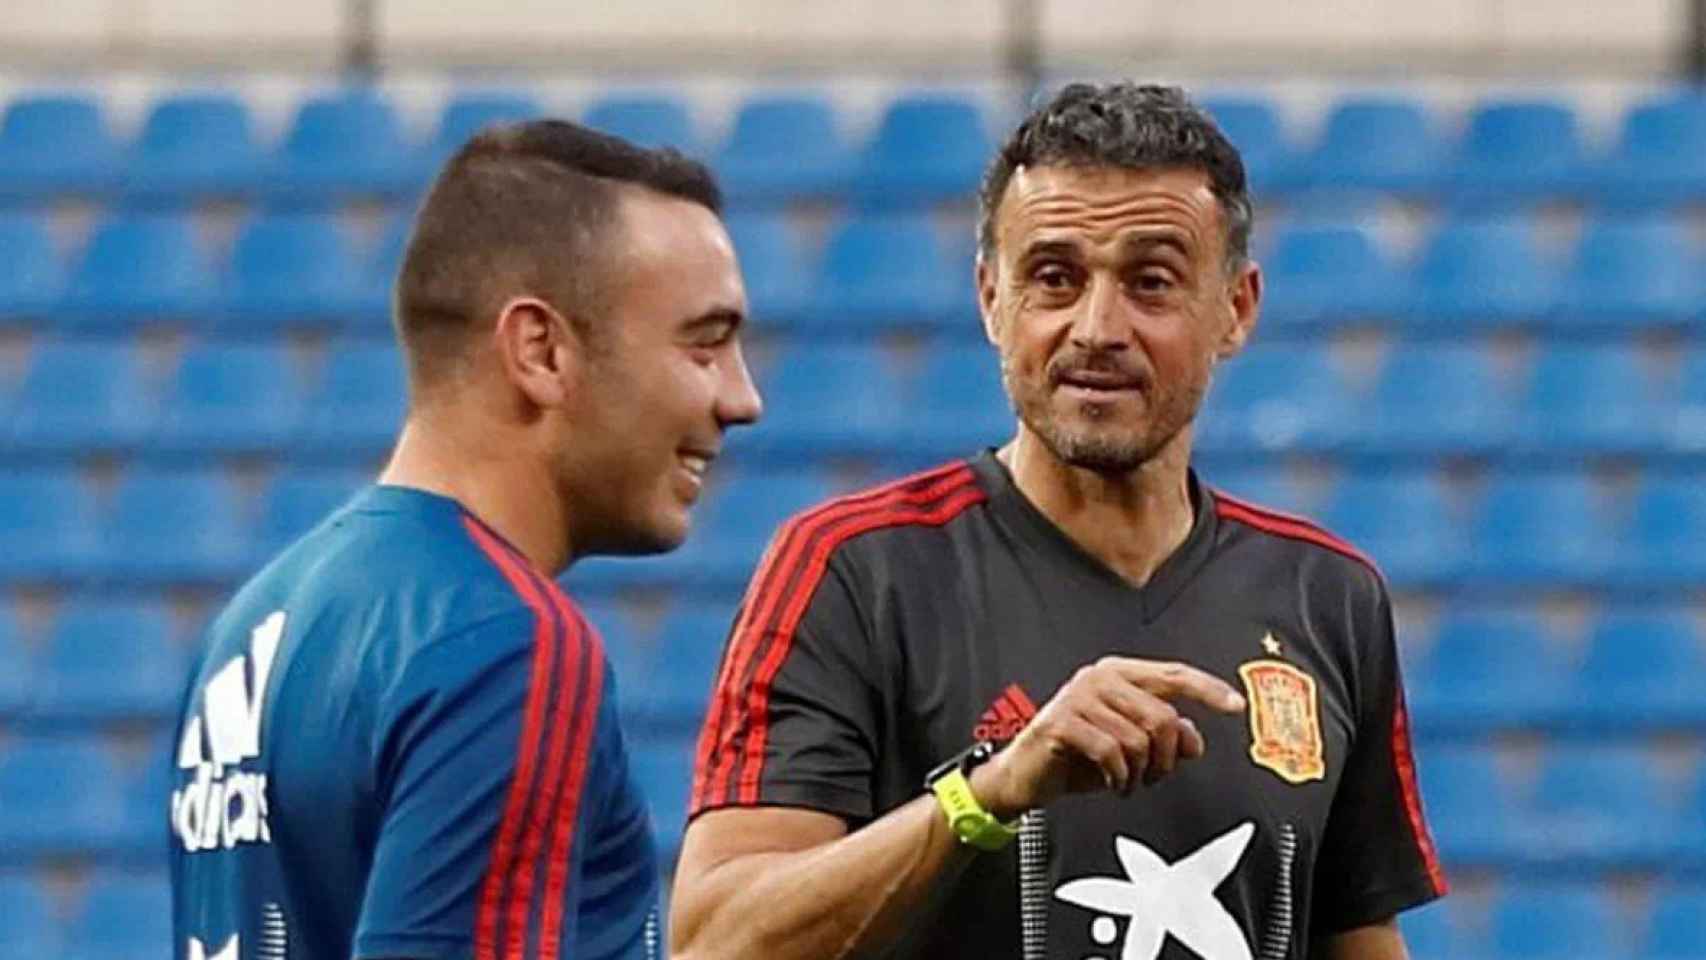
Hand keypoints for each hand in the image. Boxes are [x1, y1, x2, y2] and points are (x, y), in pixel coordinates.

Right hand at [970, 657, 1244, 819]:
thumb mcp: (1129, 748)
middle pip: (1161, 716)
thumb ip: (1164, 737)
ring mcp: (1078, 697)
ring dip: (1141, 773)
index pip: (1173, 675)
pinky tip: (1112, 783)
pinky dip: (1119, 777)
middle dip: (1166, 758)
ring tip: (1129, 782)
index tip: (1236, 705)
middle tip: (1156, 777)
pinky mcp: (1061, 721)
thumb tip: (1195, 739)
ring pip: (1138, 738)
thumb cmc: (1076, 758)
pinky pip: (1111, 752)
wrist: (1024, 777)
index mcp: (1119, 674)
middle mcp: (1099, 677)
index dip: (1207, 689)